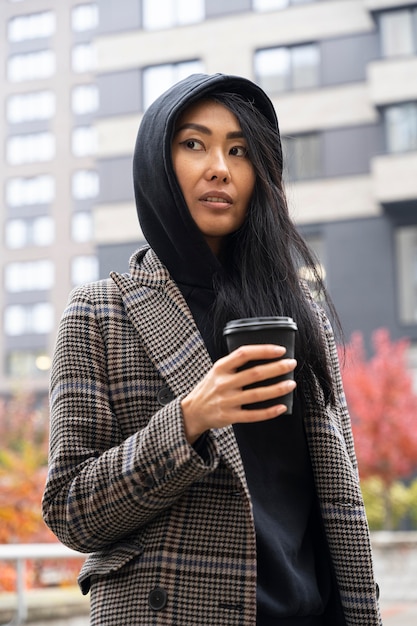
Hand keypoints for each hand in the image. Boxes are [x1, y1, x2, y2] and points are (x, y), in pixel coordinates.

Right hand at [181, 344, 296, 443]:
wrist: (193, 411)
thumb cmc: (211, 387)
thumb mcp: (217, 370)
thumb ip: (235, 364)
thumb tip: (266, 356)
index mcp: (221, 367)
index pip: (244, 353)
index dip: (263, 350)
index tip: (280, 350)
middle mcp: (223, 383)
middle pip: (254, 373)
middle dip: (277, 368)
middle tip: (291, 364)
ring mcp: (226, 401)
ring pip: (257, 394)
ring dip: (277, 389)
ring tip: (291, 384)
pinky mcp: (230, 416)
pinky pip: (253, 415)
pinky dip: (269, 411)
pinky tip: (281, 407)